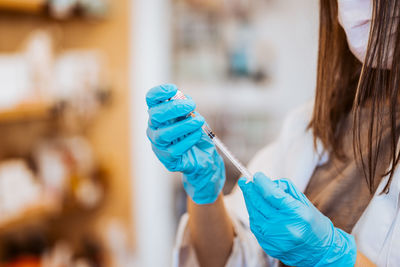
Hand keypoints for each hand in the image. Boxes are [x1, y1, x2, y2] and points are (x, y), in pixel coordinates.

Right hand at [146, 84, 225, 204]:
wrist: (203, 154)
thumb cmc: (194, 132)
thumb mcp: (192, 115)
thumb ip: (186, 107)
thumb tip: (184, 99)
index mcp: (159, 114)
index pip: (151, 99)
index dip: (159, 93)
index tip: (173, 89)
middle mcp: (154, 128)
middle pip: (155, 115)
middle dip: (174, 108)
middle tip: (191, 105)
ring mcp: (159, 144)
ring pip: (164, 134)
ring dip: (183, 125)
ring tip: (198, 121)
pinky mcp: (167, 159)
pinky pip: (175, 150)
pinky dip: (188, 140)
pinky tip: (197, 135)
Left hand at [238, 172, 356, 266]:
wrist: (320, 252)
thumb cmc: (313, 223)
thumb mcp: (304, 202)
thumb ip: (285, 190)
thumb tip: (266, 182)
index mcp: (296, 214)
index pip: (272, 194)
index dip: (261, 183)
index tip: (256, 175)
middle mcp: (284, 226)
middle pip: (259, 203)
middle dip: (250, 189)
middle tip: (245, 181)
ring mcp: (274, 238)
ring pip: (254, 214)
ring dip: (250, 201)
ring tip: (249, 192)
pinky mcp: (268, 246)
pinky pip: (255, 226)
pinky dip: (253, 215)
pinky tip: (255, 208)